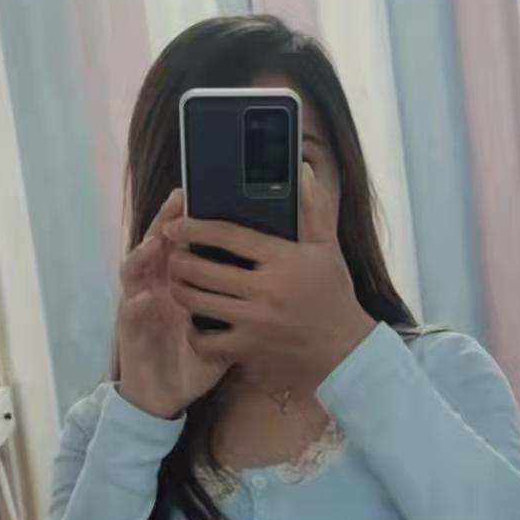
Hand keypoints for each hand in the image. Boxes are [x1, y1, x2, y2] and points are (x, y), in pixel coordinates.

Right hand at [116, 190, 228, 418]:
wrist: (165, 395)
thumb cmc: (196, 360)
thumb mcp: (223, 329)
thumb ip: (241, 302)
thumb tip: (271, 280)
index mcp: (178, 280)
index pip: (183, 241)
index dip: (192, 219)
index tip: (205, 196)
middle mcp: (155, 285)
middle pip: (156, 246)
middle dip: (167, 223)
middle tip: (179, 201)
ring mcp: (140, 305)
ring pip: (136, 272)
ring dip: (144, 255)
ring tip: (158, 242)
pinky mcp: (130, 331)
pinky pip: (130, 315)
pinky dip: (135, 305)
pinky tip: (143, 297)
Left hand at [163, 165, 373, 385]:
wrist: (347, 349)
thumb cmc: (335, 295)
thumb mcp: (328, 248)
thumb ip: (314, 208)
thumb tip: (302, 169)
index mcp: (281, 259)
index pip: (227, 235)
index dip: (194, 227)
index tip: (175, 225)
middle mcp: (265, 290)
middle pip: (203, 270)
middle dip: (178, 260)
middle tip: (172, 255)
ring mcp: (255, 322)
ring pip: (198, 303)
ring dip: (180, 291)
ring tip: (177, 283)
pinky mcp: (250, 349)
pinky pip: (207, 341)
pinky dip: (195, 332)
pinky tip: (195, 323)